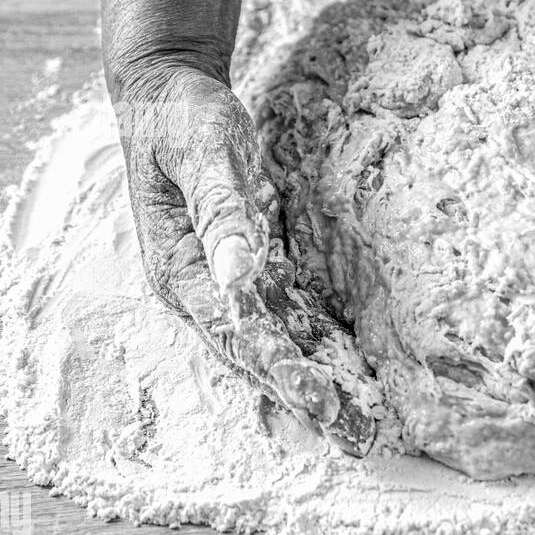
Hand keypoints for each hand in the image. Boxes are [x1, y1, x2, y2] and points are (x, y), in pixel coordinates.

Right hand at [114, 60, 374, 452]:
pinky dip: (322, 348)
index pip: (238, 335)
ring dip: (321, 383)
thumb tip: (237, 276)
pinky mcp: (255, 272)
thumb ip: (221, 214)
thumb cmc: (182, 122)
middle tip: (359, 438)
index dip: (282, 370)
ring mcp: (229, 285)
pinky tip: (356, 373)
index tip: (324, 402)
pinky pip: (292, 319)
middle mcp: (204, 292)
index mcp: (180, 272)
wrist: (169, 97)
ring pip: (280, 345)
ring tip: (365, 424)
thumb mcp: (203, 154)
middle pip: (260, 357)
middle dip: (308, 397)